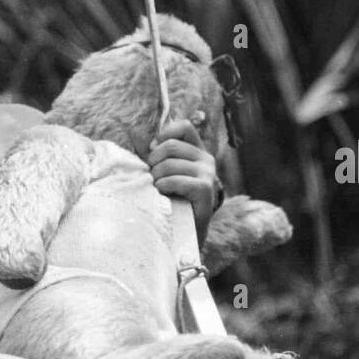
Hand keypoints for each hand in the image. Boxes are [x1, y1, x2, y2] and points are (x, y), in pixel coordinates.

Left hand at [148, 117, 216, 239]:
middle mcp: (206, 159)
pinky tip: (163, 195)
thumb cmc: (171, 201)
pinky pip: (175, 180)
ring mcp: (208, 174)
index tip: (153, 154)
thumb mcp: (167, 174)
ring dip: (156, 178)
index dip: (164, 136)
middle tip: (152, 178)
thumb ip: (162, 156)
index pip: (184, 127)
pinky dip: (163, 187)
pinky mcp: (205, 189)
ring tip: (158, 190)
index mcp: (198, 151)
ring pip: (169, 164)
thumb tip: (150, 144)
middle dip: (154, 162)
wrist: (184, 231)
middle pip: (171, 146)